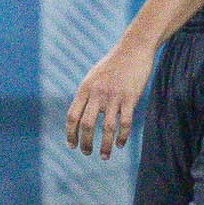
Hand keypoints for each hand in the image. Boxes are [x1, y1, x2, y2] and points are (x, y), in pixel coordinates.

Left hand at [64, 37, 154, 157]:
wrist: (133, 48)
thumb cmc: (113, 64)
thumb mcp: (93, 76)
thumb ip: (86, 94)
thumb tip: (80, 114)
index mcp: (85, 89)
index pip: (72, 116)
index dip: (70, 133)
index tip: (72, 145)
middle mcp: (97, 94)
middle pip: (87, 125)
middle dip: (85, 143)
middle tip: (87, 153)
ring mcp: (114, 96)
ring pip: (107, 128)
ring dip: (104, 146)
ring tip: (104, 156)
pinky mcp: (130, 98)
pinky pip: (124, 123)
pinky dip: (122, 137)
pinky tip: (120, 144)